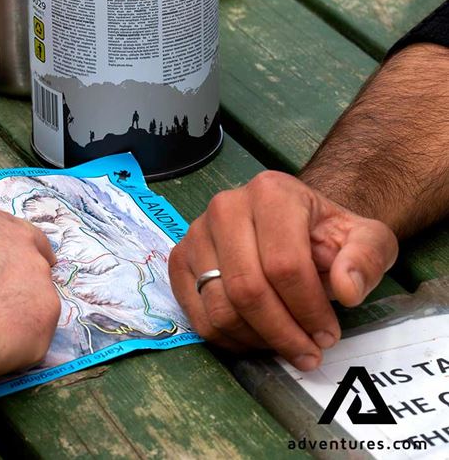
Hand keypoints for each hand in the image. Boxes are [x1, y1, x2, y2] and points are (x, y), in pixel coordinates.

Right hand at [0, 203, 60, 379]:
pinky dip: (17, 347)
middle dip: (22, 280)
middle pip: (35, 258)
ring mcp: (38, 277)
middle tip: (0, 306)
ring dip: (18, 316)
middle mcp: (19, 240)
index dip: (3, 254)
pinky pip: (35, 335)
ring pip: (36, 300)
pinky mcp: (46, 315)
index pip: (8, 231)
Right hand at [169, 171, 397, 370]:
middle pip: (247, 289)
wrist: (290, 221)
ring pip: (220, 307)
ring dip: (256, 340)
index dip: (307, 309)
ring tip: (285, 345)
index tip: (328, 336)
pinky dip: (228, 339)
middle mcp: (225, 207)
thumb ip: (366, 259)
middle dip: (282, 332)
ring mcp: (196, 233)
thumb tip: (347, 292)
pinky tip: (257, 339)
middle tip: (308, 352)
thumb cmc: (326, 233)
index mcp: (272, 193)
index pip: (284, 264)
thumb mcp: (367, 238)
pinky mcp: (179, 259)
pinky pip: (197, 315)